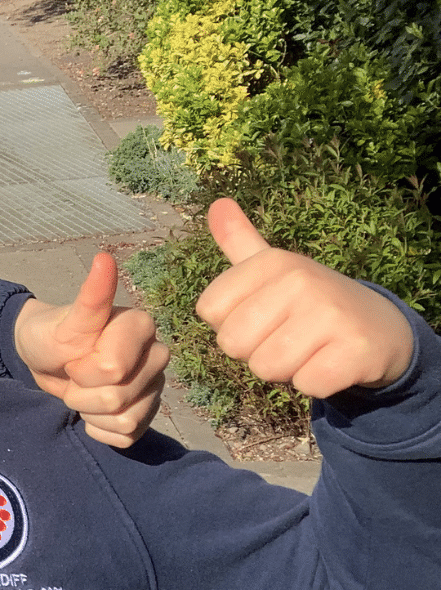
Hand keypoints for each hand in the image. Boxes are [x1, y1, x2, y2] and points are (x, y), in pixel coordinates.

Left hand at [15, 252, 168, 446]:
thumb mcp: (67, 321)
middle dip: (83, 393)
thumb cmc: (54, 335)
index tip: (74, 356)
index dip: (83, 371)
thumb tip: (103, 258)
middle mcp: (157, 355)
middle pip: (119, 398)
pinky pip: (128, 437)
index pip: (113, 370)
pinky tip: (92, 410)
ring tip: (81, 390)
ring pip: (126, 420)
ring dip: (91, 412)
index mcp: (142, 327)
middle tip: (73, 375)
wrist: (46, 358)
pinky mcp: (147, 412)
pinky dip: (100, 429)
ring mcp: (155, 386)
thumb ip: (91, 298)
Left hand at [196, 198, 412, 396]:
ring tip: (309, 349)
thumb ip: (239, 241)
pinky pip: (306, 384)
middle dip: (254, 350)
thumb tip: (216, 204)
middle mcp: (300, 281)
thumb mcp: (274, 267)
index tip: (264, 314)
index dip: (231, 322)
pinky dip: (315, 383)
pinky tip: (332, 363)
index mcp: (271, 261)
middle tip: (288, 336)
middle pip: (232, 344)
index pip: (209, 310)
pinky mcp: (355, 351)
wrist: (381, 328)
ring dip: (284, 370)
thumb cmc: (310, 302)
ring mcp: (330, 314)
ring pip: (266, 368)